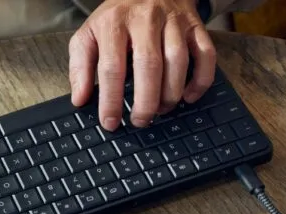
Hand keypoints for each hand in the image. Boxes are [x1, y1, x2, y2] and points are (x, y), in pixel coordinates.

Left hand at [69, 0, 215, 128]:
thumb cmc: (115, 18)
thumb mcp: (88, 35)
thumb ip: (80, 66)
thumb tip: (80, 99)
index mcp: (114, 24)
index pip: (112, 67)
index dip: (111, 99)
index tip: (110, 122)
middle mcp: (145, 20)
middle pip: (149, 65)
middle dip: (146, 101)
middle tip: (140, 122)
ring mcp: (173, 21)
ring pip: (178, 61)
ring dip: (171, 93)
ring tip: (161, 111)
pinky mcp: (194, 25)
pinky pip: (205, 54)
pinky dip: (201, 79)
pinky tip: (188, 97)